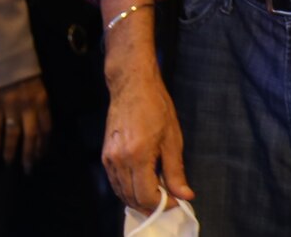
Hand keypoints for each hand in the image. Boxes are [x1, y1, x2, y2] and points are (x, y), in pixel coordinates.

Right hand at [0, 75, 52, 173]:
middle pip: (31, 136)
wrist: (6, 57)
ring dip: (11, 151)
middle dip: (29, 155)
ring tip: (9, 163)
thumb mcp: (39, 86)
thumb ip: (40, 105)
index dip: (43, 144)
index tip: (41, 156)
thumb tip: (39, 126)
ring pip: (13, 135)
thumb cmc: (25, 71)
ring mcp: (11, 107)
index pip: (46, 128)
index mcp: (42, 101)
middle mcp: (29, 107)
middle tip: (27, 169)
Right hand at [102, 55, 193, 211]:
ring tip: (158, 195)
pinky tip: (142, 184)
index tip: (176, 201)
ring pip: (121, 192)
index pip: (146, 195)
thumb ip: (176, 171)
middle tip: (168, 201)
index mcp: (138, 155)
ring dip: (138, 199)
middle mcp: (119, 159)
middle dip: (151, 205)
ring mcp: (109, 158)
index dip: (163, 203)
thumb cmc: (155, 106)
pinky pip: (115, 181)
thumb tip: (184, 194)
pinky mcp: (106, 155)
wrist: (132, 86)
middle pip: (132, 198)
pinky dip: (128, 189)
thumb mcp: (173, 139)